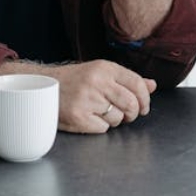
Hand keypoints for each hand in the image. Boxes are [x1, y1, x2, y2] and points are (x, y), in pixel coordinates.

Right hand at [0, 60, 156, 133]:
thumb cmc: (75, 80)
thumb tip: (152, 85)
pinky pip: (103, 128)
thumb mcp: (101, 73)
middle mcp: (96, 81)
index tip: (144, 107)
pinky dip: (100, 127)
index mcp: (104, 68)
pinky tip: (89, 118)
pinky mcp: (78, 116)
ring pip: (118, 117)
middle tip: (127, 114)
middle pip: (131, 103)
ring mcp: (86, 99)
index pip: (137, 83)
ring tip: (101, 112)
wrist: (42, 87)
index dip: (145, 98)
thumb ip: (127, 79)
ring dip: (114, 120)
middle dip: (133, 113)